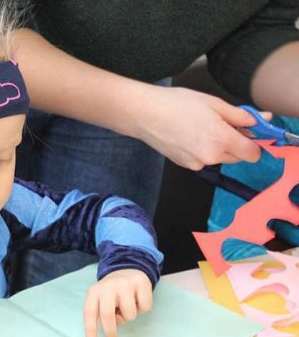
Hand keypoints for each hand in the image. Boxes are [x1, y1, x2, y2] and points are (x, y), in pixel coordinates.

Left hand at [84, 269, 152, 336]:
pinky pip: (145, 307)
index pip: (90, 312)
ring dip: (129, 316)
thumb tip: (111, 328)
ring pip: (129, 314)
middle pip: (108, 315)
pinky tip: (138, 299)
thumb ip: (102, 313)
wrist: (127, 268)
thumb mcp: (102, 300)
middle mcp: (108, 286)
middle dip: (110, 333)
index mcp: (94, 292)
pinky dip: (143, 308)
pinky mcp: (141, 282)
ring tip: (128, 306)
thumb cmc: (112, 292)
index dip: (90, 329)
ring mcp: (125, 283)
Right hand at [136, 86, 262, 169]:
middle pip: (237, 157)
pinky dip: (202, 149)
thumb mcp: (214, 103)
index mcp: (221, 139)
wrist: (144, 115)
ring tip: (201, 127)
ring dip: (218, 146)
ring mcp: (196, 163)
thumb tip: (261, 120)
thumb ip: (240, 115)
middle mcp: (210, 156)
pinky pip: (203, 159)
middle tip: (222, 123)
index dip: (254, 142)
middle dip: (235, 143)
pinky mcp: (184, 165)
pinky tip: (189, 134)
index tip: (249, 131)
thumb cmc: (176, 104)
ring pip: (219, 158)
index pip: (252, 154)